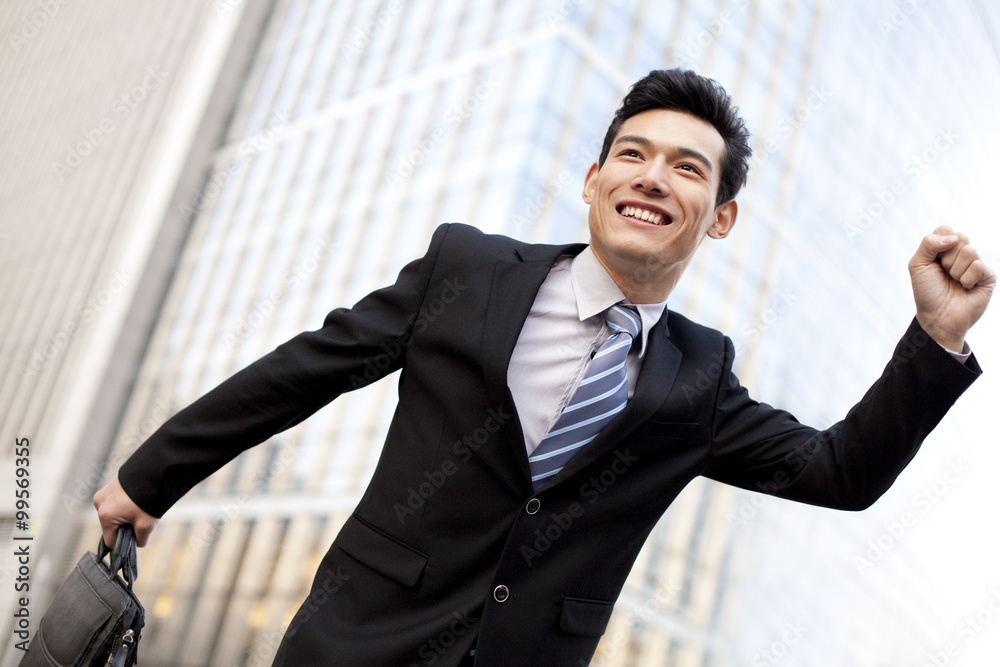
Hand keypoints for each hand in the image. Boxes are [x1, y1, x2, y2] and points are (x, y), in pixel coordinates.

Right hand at [93, 475, 158, 547]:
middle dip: (125, 526)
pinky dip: (126, 503)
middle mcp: (100, 503)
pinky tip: (138, 499)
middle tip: (141, 518)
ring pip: (114, 513)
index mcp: (105, 515)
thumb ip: (140, 538)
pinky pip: (116, 501)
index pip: (110, 540)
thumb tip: (137, 542)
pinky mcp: (110, 484)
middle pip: (111, 526)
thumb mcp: (146, 524)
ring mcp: (104, 492)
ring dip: (126, 514)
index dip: (123, 543)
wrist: (154, 471)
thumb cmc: (148, 499)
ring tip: (141, 507)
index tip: (135, 537)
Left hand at [909, 226, 994, 351]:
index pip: (946, 229)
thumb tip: (954, 237)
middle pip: (960, 236)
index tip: (933, 262)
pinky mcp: (989, 275)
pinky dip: (967, 279)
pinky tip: (966, 288)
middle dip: (947, 258)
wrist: (938, 317)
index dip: (937, 246)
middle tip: (944, 273)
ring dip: (956, 270)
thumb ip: (928, 243)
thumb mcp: (918, 265)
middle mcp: (963, 253)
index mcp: (946, 248)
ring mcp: (978, 263)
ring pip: (970, 251)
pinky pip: (979, 265)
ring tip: (955, 282)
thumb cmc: (927, 292)